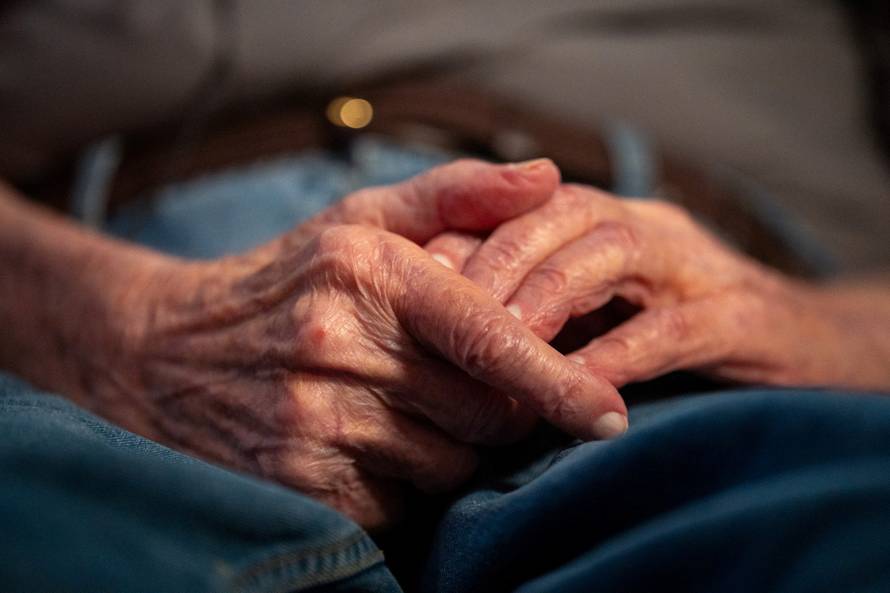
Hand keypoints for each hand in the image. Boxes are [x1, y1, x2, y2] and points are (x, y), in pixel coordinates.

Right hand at [90, 162, 626, 527]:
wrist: (165, 353)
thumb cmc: (290, 280)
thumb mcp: (361, 218)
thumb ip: (457, 193)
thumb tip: (547, 177)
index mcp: (368, 270)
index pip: (488, 335)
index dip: (558, 381)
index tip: (609, 415)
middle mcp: (337, 344)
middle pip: (485, 411)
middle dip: (499, 409)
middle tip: (464, 385)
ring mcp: (313, 419)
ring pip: (450, 462)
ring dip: (451, 446)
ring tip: (402, 407)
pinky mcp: (300, 480)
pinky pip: (403, 500)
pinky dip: (405, 480)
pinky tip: (367, 443)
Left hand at [426, 184, 889, 389]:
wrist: (802, 349)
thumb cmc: (678, 333)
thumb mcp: (600, 312)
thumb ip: (540, 309)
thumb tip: (448, 333)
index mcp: (606, 223)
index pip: (525, 207)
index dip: (467, 236)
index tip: (412, 281)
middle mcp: (647, 227)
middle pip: (561, 214)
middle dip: (497, 259)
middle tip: (446, 313)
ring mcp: (697, 265)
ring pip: (613, 250)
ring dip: (549, 294)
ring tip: (503, 342)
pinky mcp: (743, 318)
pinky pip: (675, 325)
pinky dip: (622, 352)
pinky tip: (580, 383)